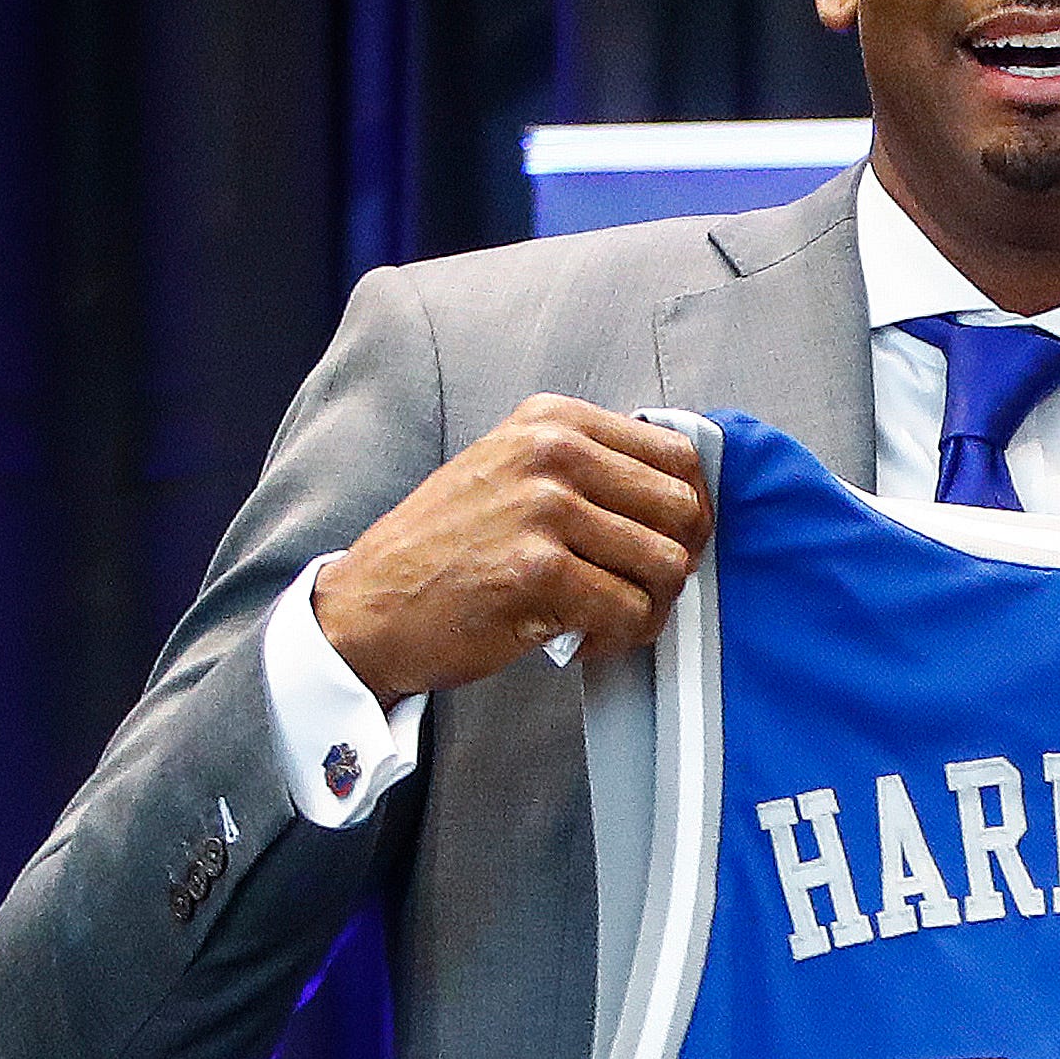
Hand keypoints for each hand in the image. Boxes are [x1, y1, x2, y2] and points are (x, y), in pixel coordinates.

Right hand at [313, 396, 711, 706]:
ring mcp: (544, 508)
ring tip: (603, 616)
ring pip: (666, 565)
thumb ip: (593, 468)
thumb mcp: (516, 472)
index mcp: (553, 420)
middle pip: (682, 510)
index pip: (678, 457)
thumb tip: (687, 496)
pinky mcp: (537, 571)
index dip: (689, 512)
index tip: (666, 544)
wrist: (370, 605)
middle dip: (674, 562)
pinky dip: (617, 637)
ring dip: (647, 606)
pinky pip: (631, 610)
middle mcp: (551, 451)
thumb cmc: (452, 548)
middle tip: (635, 589)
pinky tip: (580, 638)